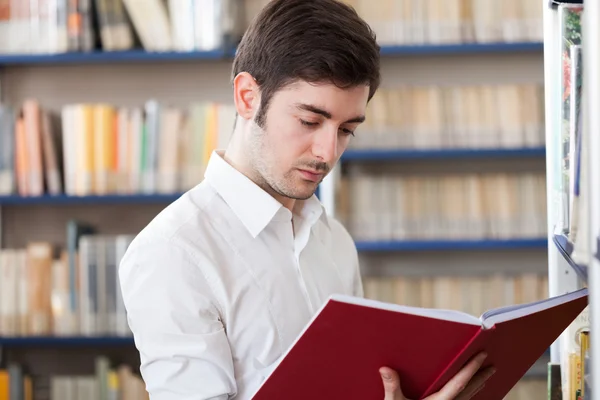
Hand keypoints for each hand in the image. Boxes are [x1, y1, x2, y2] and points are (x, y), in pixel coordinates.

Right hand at [379, 352, 495, 399]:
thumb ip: (392, 387)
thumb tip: (385, 369)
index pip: (459, 383)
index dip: (471, 368)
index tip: (482, 356)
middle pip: (469, 391)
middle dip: (481, 378)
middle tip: (493, 367)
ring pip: (466, 399)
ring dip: (476, 388)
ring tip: (484, 379)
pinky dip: (466, 397)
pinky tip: (466, 395)